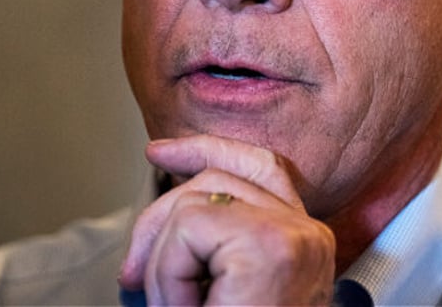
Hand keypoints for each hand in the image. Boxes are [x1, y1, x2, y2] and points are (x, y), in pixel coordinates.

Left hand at [119, 135, 335, 305]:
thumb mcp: (218, 292)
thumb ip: (208, 245)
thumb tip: (160, 213)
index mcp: (302, 241)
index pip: (260, 166)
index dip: (206, 149)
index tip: (157, 153)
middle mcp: (309, 233)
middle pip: (218, 177)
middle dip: (157, 220)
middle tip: (132, 279)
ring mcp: (295, 236)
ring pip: (193, 203)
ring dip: (163, 264)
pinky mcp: (272, 246)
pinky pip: (188, 228)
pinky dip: (168, 276)